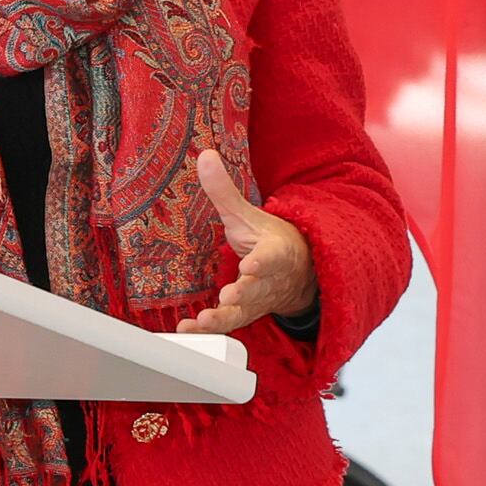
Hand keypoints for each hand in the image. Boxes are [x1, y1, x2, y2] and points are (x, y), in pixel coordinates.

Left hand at [182, 148, 314, 335]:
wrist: (296, 274)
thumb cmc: (268, 241)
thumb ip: (225, 191)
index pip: (272, 257)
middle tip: (228, 299)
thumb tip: (205, 155)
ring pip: (243, 313)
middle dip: (243, 295)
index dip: (262, 262)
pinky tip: (188, 330)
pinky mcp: (245, 316)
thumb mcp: (248, 215)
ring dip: (224, 319)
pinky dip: (210, 330)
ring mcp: (257, 301)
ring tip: (205, 321)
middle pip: (257, 290)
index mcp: (275, 252)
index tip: (251, 265)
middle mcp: (268, 280)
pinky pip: (229, 326)